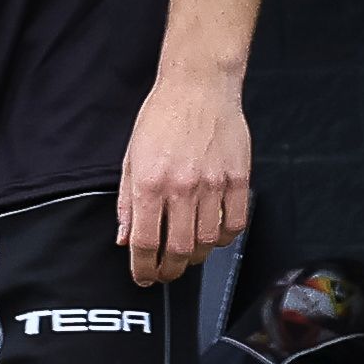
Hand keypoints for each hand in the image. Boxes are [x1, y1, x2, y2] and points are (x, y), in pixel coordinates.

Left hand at [116, 71, 253, 286]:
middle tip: (165, 272)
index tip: (143, 277)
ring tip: (188, 254)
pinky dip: (226, 238)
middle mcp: (182, 187)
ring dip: (198, 257)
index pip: (146, 243)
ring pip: (209, 241)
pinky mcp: (238, 178)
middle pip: (180, 250)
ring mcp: (213, 184)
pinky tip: (215, 235)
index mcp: (149, 183)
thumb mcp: (131, 159)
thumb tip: (125, 239)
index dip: (143, 268)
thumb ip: (127, 203)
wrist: (198, 86)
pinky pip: (236, 223)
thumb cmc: (162, 118)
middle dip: (170, 270)